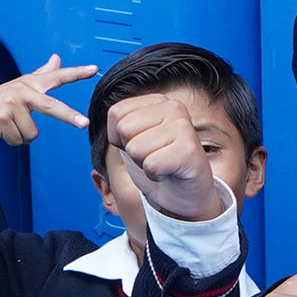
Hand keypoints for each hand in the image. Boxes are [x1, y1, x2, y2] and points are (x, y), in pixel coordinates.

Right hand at [0, 56, 96, 144]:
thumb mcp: (19, 86)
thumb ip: (40, 74)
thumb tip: (56, 57)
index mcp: (29, 83)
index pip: (56, 76)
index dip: (76, 73)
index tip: (95, 70)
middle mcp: (22, 91)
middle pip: (51, 107)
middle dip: (69, 116)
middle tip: (84, 123)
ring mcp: (11, 104)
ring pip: (32, 133)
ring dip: (21, 135)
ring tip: (8, 126)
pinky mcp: (1, 118)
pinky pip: (18, 140)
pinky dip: (10, 140)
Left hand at [107, 92, 225, 221]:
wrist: (183, 195)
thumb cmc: (157, 165)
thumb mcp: (131, 140)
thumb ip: (119, 123)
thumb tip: (106, 115)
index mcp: (159, 101)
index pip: (116, 113)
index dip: (120, 138)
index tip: (142, 145)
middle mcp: (174, 107)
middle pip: (124, 129)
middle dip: (132, 151)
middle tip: (153, 157)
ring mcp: (184, 127)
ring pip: (135, 148)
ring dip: (144, 164)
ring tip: (162, 164)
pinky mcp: (190, 151)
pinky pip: (151, 164)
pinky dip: (155, 175)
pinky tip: (169, 173)